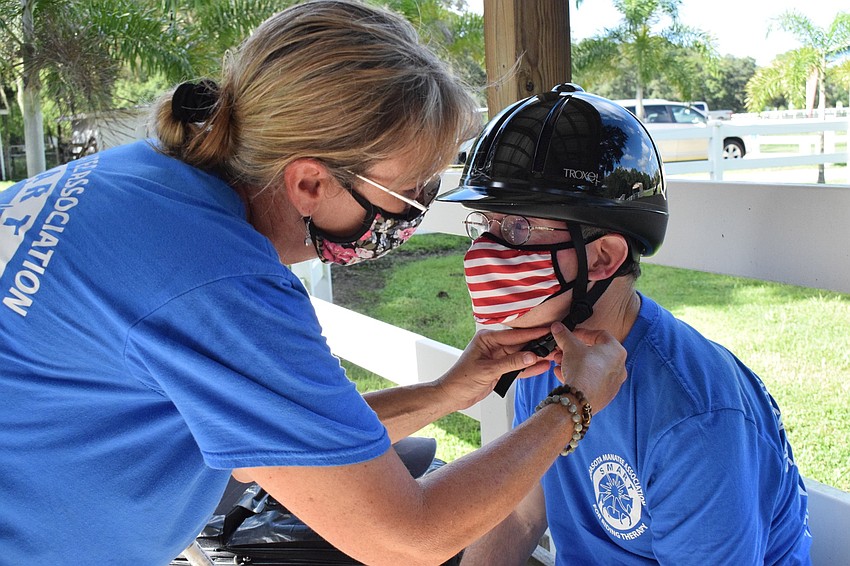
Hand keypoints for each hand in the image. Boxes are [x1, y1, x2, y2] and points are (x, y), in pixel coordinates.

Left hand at [437, 327, 553, 409]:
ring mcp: (498, 357)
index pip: (514, 335)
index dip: (532, 333)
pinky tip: (542, 366)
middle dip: (537, 345)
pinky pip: (517, 367)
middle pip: (520, 344)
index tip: (548, 329)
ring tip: (554, 354)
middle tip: (555, 343)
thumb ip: (510, 363)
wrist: (452, 396)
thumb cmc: (462, 380)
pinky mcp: (500, 369)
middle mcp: (493, 345)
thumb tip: (531, 356)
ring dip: (535, 357)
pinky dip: (528, 368)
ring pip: (521, 355)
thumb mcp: (488, 370)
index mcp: (487, 338)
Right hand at [549, 322, 626, 411]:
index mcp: (617, 351)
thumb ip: (564, 335)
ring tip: (559, 362)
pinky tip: (562, 374)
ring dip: (575, 363)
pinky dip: (578, 376)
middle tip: (563, 349)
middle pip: (595, 353)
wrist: (580, 400)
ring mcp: (613, 383)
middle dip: (575, 350)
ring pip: (592, 368)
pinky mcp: (604, 395)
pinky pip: (591, 381)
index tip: (571, 334)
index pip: (600, 335)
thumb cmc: (582, 370)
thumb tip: (558, 327)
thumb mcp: (570, 347)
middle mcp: (619, 367)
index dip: (582, 333)